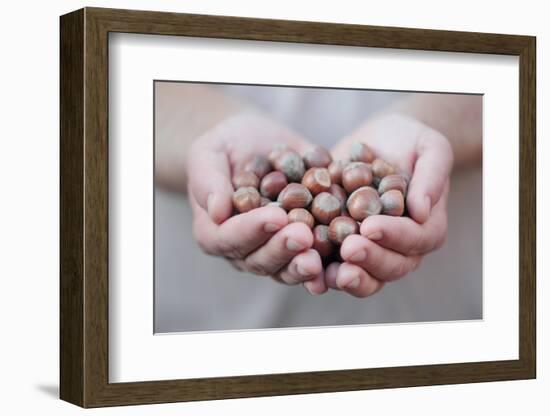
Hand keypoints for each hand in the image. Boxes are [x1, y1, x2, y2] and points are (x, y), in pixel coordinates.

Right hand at [186, 110, 326, 293]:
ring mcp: (274, 251)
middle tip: (303, 235)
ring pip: (287, 269)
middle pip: (260, 260)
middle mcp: (244, 249)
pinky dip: (329, 266)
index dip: (252, 230)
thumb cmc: (227, 146)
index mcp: (215, 231)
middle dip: (283, 249)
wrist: (258, 144)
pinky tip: (344, 262)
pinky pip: (315, 262)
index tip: (276, 216)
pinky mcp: (303, 247)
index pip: (229, 237)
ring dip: (304, 266)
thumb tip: (217, 211)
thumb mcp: (209, 153)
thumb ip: (209, 180)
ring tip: (321, 258)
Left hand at [326, 113, 453, 297]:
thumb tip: (422, 211)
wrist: (378, 141)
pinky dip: (319, 272)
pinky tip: (304, 267)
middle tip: (348, 249)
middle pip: (390, 266)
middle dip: (369, 259)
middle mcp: (400, 248)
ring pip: (363, 276)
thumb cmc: (410, 141)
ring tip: (328, 273)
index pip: (416, 238)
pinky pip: (332, 266)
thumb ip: (431, 176)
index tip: (371, 227)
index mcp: (426, 228)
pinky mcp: (341, 248)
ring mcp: (370, 251)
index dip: (395, 235)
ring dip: (346, 278)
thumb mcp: (430, 148)